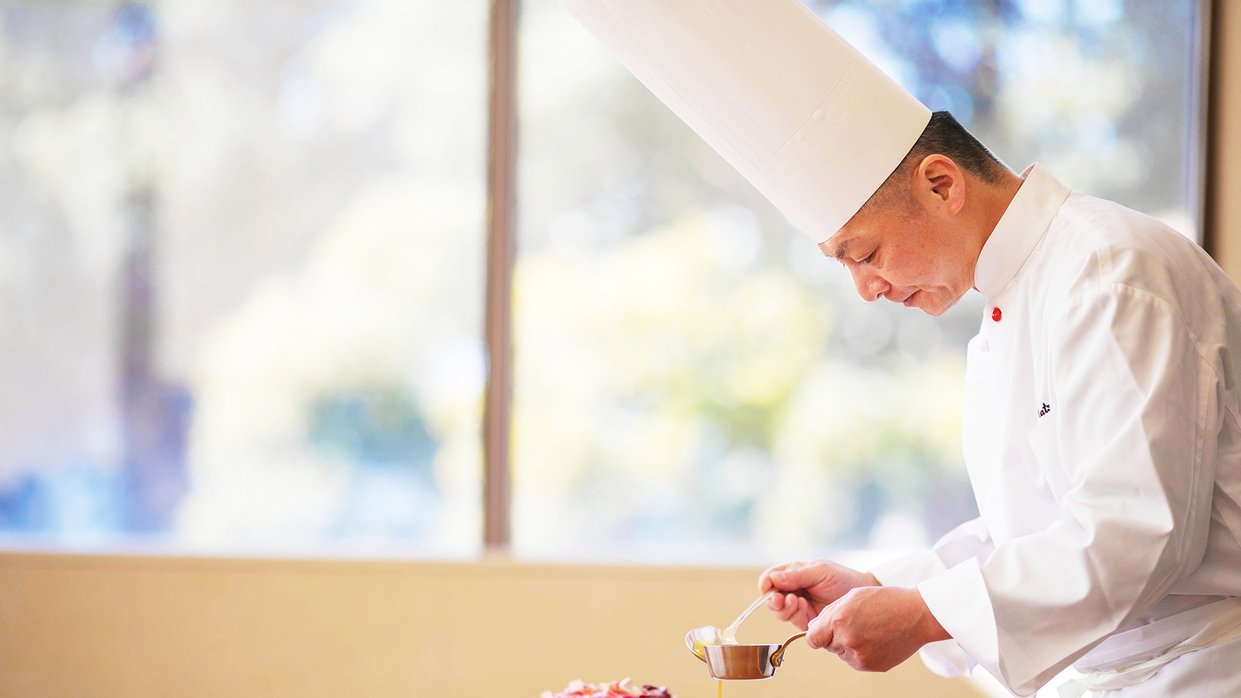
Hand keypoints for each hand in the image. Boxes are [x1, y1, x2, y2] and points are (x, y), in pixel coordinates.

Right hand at [758, 560, 878, 630]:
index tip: (767, 586)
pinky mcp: (806, 620)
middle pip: (771, 596)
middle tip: (780, 598)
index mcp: (793, 573)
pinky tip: (804, 607)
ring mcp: (799, 606)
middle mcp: (793, 590)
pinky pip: (792, 620)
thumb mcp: (820, 571)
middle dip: (773, 598)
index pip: (771, 577)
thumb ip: (796, 575)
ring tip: (796, 601)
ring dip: (783, 607)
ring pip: (779, 610)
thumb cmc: (842, 578)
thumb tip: (773, 578)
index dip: (766, 582)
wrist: (862, 595)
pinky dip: (794, 614)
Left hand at [806, 585, 950, 671]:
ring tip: (868, 630)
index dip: (817, 634)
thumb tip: (811, 628)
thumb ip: (828, 613)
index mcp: (839, 621)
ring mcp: (860, 656)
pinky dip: (861, 653)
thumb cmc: (884, 600)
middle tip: (855, 624)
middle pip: (827, 646)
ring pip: (842, 655)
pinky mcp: (872, 666)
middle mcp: (847, 640)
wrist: (917, 615)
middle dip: (834, 637)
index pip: (812, 639)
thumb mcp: (852, 597)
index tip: (823, 631)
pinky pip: (856, 662)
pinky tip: (876, 639)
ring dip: (848, 645)